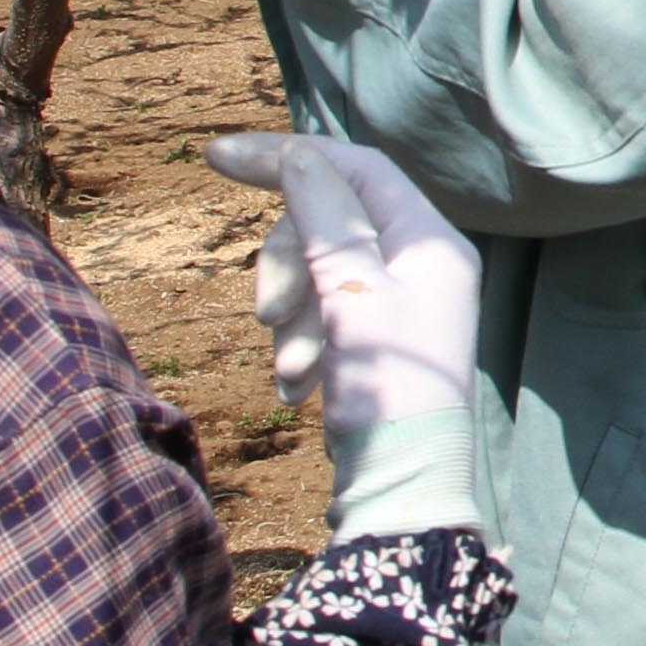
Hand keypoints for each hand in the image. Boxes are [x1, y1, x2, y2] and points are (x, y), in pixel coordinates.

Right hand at [207, 132, 484, 544]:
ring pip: (316, 272)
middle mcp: (421, 265)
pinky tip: (296, 390)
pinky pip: (321, 316)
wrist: (400, 490)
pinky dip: (300, 345)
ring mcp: (399, 305)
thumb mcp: (349, 293)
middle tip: (267, 315)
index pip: (354, 166)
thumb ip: (323, 218)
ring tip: (292, 372)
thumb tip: (300, 157)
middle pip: (327, 221)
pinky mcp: (374, 344)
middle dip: (286, 266)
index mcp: (429, 241)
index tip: (215, 157)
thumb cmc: (386, 392)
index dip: (286, 156)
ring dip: (290, 318)